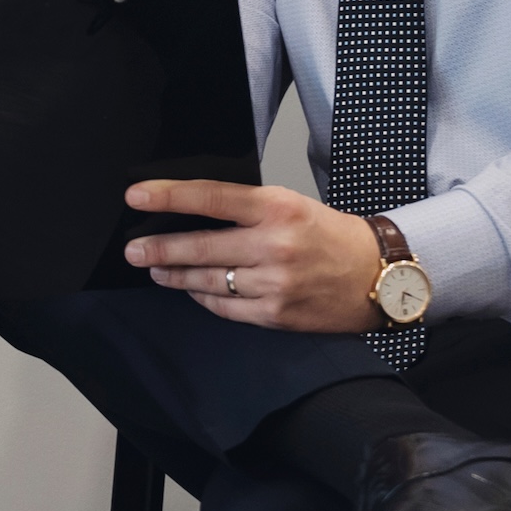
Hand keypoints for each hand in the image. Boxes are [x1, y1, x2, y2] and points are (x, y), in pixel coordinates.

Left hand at [123, 181, 384, 332]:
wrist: (376, 274)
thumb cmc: (331, 235)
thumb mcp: (292, 205)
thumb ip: (247, 209)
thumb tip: (195, 211)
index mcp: (277, 208)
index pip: (211, 197)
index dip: (168, 196)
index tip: (136, 196)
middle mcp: (273, 245)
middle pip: (200, 246)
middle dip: (159, 249)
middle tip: (134, 249)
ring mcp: (273, 283)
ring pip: (207, 280)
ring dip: (176, 275)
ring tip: (156, 269)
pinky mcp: (274, 314)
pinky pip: (225, 306)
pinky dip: (204, 297)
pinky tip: (193, 289)